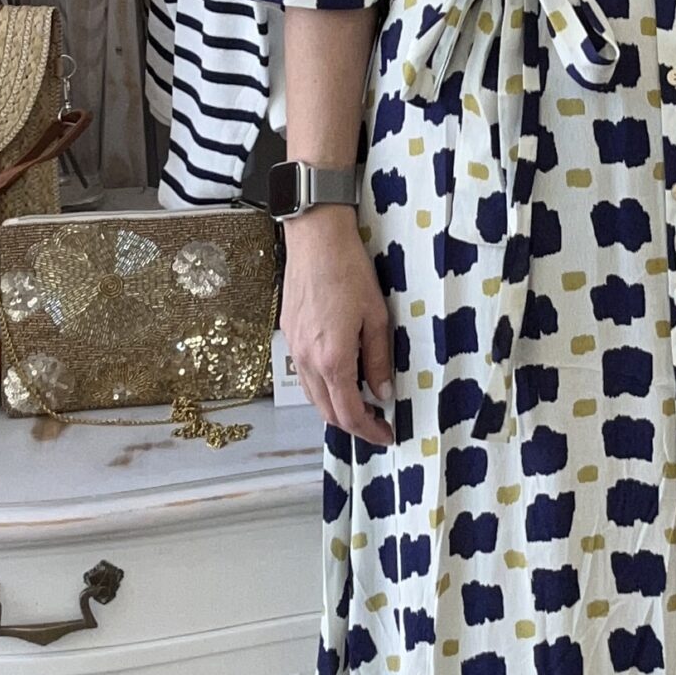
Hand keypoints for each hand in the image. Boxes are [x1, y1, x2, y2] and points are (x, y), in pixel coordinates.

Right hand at [279, 207, 393, 448]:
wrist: (315, 239)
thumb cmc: (349, 272)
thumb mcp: (376, 317)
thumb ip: (378, 359)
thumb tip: (383, 392)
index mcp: (333, 359)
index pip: (349, 413)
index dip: (369, 431)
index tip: (386, 435)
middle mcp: (308, 360)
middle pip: (327, 412)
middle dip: (353, 426)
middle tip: (377, 425)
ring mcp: (295, 348)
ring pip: (313, 396)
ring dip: (336, 408)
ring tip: (362, 403)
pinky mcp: (289, 334)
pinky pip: (305, 374)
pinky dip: (323, 387)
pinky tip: (341, 376)